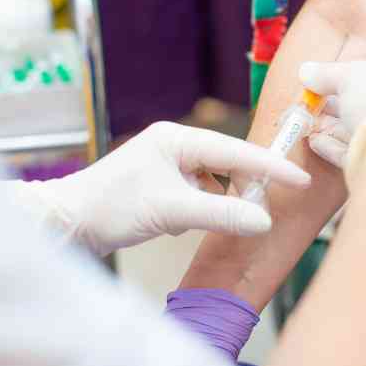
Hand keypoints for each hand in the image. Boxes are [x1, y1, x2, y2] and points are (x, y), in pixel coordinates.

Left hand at [10, 122, 310, 255]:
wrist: (66, 224)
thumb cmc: (110, 207)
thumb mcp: (172, 210)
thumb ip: (221, 214)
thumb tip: (264, 220)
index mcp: (176, 139)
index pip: (235, 150)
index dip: (269, 166)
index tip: (299, 178)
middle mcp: (173, 147)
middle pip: (227, 163)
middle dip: (246, 185)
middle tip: (269, 207)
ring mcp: (165, 166)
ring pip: (212, 182)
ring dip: (221, 202)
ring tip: (230, 219)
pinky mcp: (158, 187)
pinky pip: (195, 195)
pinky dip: (200, 211)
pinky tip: (185, 225)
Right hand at [299, 61, 365, 186]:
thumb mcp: (349, 76)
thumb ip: (328, 73)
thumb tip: (306, 71)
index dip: (360, 80)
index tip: (334, 85)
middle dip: (346, 110)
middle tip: (319, 109)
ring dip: (341, 132)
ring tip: (313, 128)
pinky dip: (343, 152)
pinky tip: (318, 145)